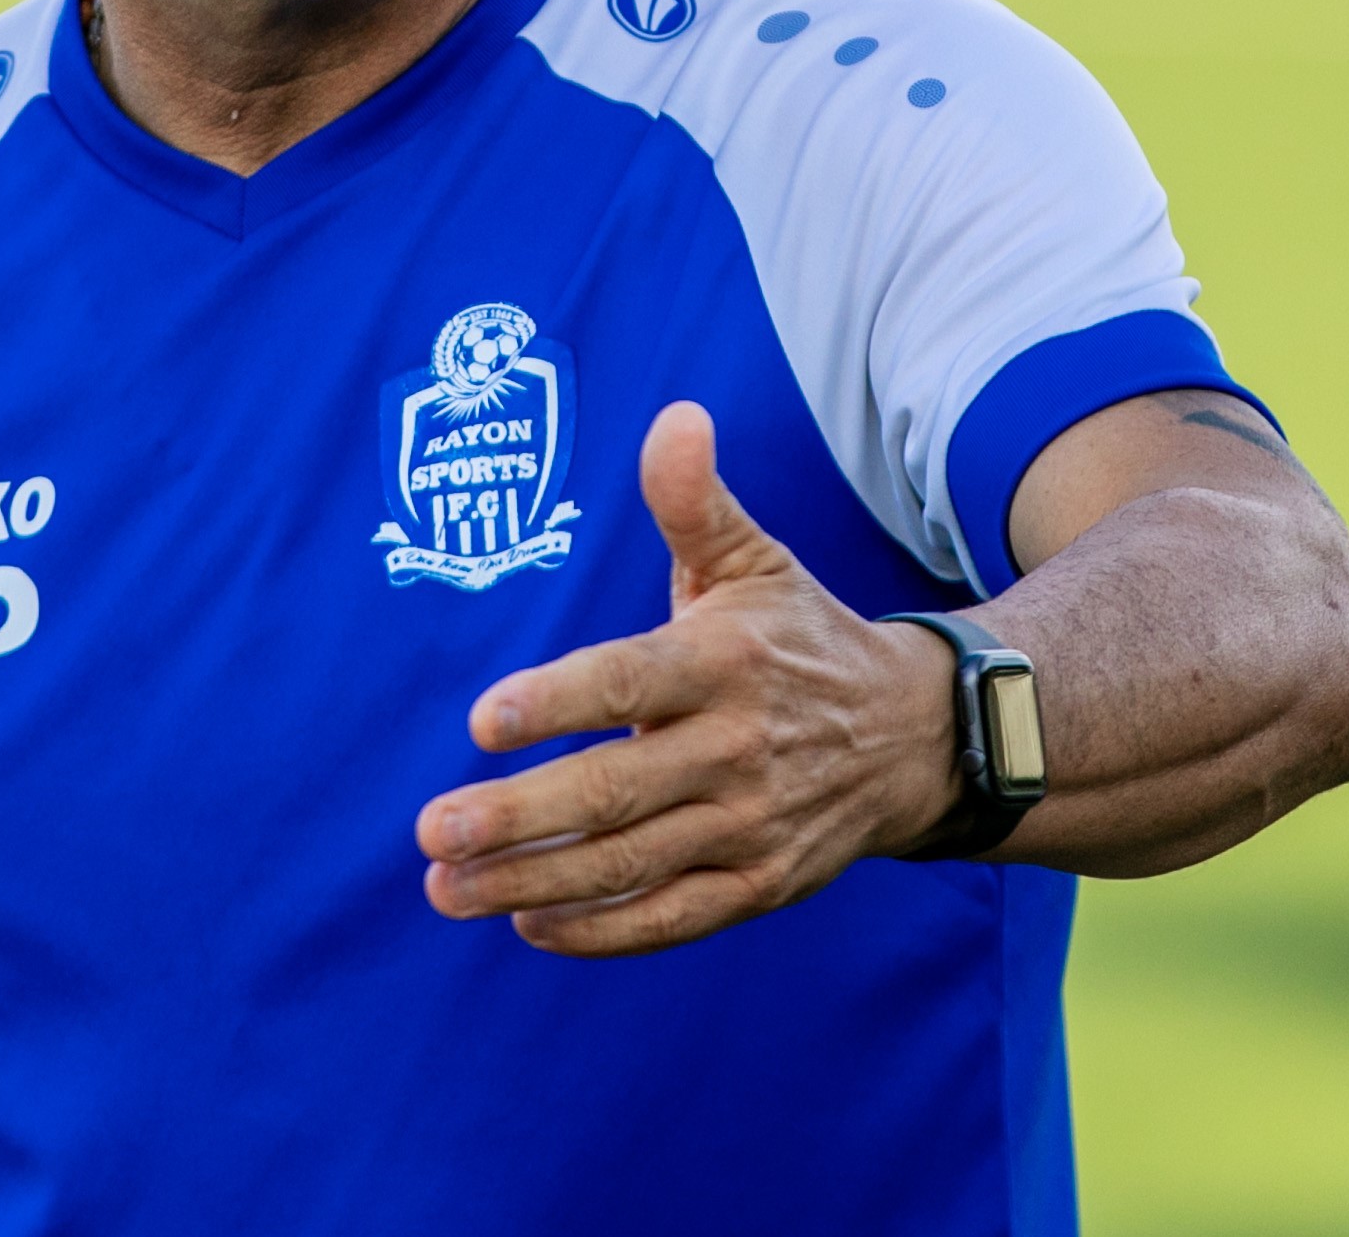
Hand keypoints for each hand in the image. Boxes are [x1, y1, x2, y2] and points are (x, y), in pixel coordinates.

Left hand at [415, 401, 965, 955]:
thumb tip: (675, 416)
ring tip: (448, 887)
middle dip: (518, 816)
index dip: (557, 703)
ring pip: (632, 864)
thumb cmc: (798, 637)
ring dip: (535, 882)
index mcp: (725, 662)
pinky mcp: (763, 885)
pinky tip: (529, 924)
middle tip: (433, 830)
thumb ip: (694, 500)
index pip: (628, 683)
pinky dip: (604, 931)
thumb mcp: (753, 561)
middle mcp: (739, 750)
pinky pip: (675, 918)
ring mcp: (752, 826)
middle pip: (616, 791)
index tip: (482, 721)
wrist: (914, 736)